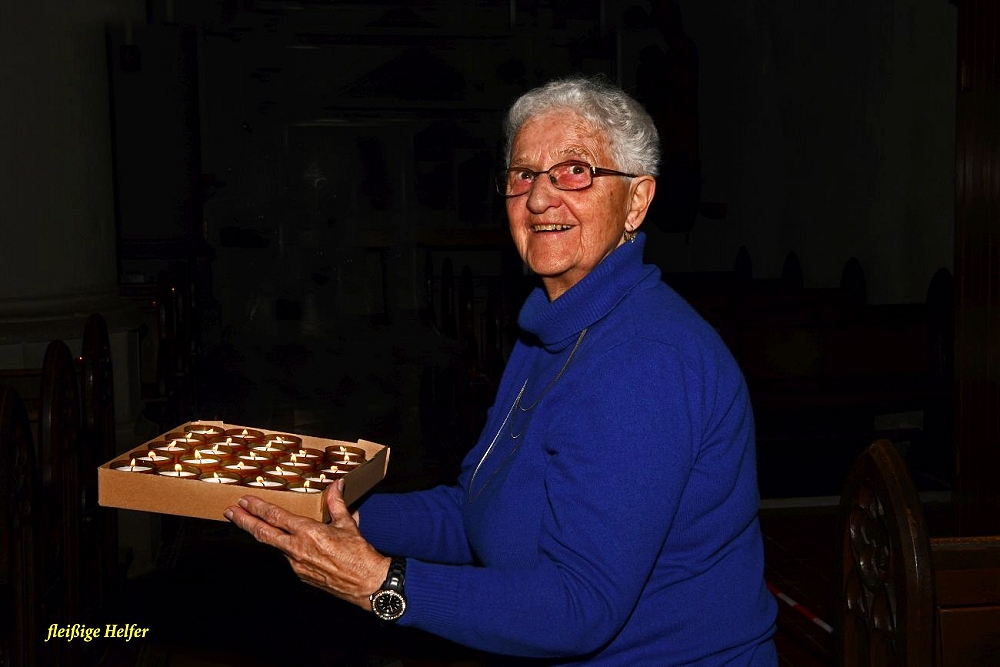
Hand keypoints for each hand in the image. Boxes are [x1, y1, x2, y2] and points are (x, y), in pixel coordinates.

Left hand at [224, 478, 389, 609]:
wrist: (367, 583)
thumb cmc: (359, 554)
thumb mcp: (348, 524)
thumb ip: (337, 503)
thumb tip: (336, 486)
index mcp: (308, 532)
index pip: (275, 517)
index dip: (258, 507)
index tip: (244, 501)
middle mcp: (297, 549)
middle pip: (263, 533)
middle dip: (244, 521)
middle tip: (230, 512)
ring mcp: (297, 565)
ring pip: (275, 546)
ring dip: (265, 535)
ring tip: (256, 525)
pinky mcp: (301, 576)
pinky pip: (290, 558)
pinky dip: (287, 548)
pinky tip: (291, 544)